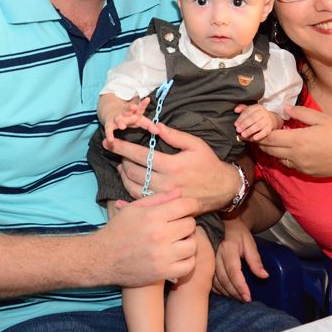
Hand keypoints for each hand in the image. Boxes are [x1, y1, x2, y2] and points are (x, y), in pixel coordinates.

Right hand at [96, 190, 202, 285]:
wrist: (101, 259)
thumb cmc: (118, 230)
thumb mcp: (133, 209)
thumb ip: (158, 199)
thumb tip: (180, 192)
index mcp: (152, 216)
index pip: (186, 206)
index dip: (194, 204)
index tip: (194, 206)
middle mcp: (159, 235)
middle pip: (190, 225)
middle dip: (187, 222)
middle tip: (179, 225)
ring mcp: (162, 256)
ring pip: (192, 245)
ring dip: (188, 242)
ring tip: (179, 240)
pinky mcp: (162, 273)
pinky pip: (188, 265)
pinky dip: (187, 260)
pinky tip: (179, 255)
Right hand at [104, 97, 154, 143]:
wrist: (112, 113)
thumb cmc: (130, 117)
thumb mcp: (140, 120)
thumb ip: (149, 125)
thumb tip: (158, 131)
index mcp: (134, 112)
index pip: (140, 107)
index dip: (143, 104)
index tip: (148, 99)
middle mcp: (125, 113)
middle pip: (127, 108)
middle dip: (130, 107)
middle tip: (133, 107)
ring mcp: (117, 117)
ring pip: (118, 118)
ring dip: (120, 121)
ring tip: (122, 126)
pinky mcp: (109, 123)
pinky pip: (108, 128)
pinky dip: (109, 134)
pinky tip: (110, 140)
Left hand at [105, 122, 239, 209]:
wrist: (222, 189)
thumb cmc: (209, 164)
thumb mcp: (196, 144)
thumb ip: (175, 136)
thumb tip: (155, 126)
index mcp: (172, 165)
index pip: (139, 154)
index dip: (121, 147)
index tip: (109, 141)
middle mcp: (165, 183)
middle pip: (132, 171)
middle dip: (120, 159)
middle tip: (117, 152)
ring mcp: (163, 197)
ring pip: (132, 187)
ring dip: (123, 175)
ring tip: (120, 166)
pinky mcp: (164, 206)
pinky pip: (140, 202)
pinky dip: (127, 195)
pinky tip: (123, 187)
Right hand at [213, 217, 264, 301]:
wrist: (223, 223)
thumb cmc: (237, 232)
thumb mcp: (249, 243)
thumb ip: (256, 260)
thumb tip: (264, 276)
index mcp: (228, 248)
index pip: (234, 272)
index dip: (240, 286)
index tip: (248, 297)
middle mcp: (216, 254)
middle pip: (224, 279)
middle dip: (235, 293)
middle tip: (245, 300)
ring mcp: (209, 260)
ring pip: (216, 282)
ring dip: (227, 293)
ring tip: (238, 297)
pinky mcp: (205, 264)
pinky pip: (210, 281)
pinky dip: (218, 289)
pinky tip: (226, 292)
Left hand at [234, 104, 278, 141]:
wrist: (269, 119)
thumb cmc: (256, 115)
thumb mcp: (250, 110)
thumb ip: (242, 108)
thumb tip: (236, 110)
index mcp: (257, 107)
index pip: (248, 112)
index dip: (241, 118)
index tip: (235, 124)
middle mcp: (263, 112)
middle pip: (253, 118)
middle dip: (244, 125)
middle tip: (238, 130)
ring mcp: (267, 120)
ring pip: (258, 125)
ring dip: (250, 130)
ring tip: (243, 135)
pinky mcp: (270, 127)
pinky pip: (265, 131)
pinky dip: (260, 135)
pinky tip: (254, 138)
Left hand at [257, 105, 331, 177]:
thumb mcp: (322, 118)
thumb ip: (301, 113)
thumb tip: (284, 108)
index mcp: (298, 139)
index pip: (270, 138)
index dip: (258, 134)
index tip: (251, 129)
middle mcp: (296, 155)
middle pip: (269, 150)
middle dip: (260, 142)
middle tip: (254, 135)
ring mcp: (300, 166)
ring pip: (278, 158)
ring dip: (272, 150)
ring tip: (271, 140)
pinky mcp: (306, 172)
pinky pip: (290, 164)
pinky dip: (285, 156)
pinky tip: (290, 149)